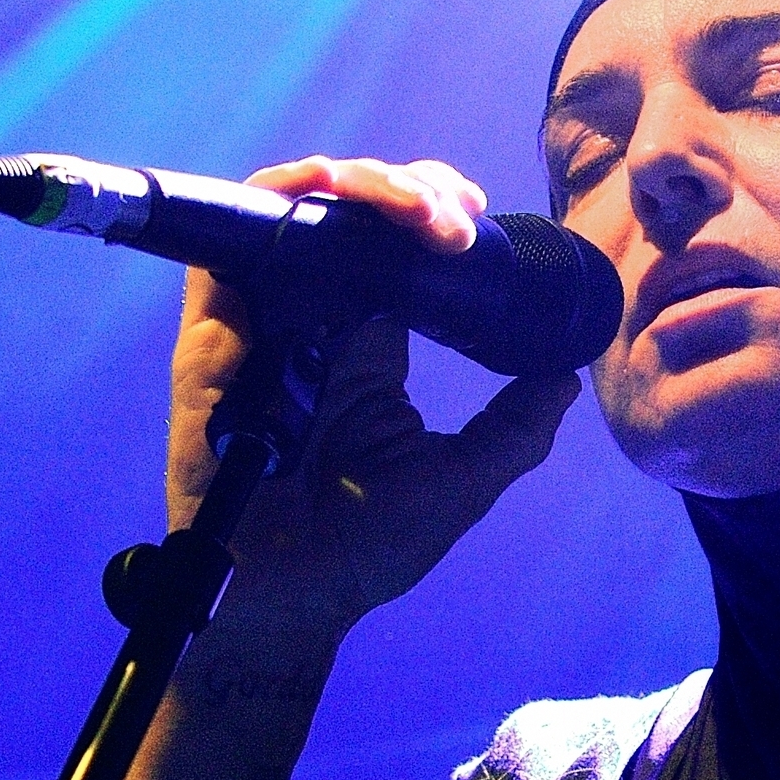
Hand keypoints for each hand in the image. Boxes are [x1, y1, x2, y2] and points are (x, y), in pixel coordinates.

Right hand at [167, 154, 582, 639]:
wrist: (293, 596)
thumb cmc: (368, 546)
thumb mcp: (466, 479)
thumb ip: (517, 427)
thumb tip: (565, 370)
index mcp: (368, 344)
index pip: (397, 248)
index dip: (434, 212)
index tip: (478, 217)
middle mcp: (313, 319)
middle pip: (355, 213)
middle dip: (412, 188)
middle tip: (457, 215)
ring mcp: (264, 318)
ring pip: (302, 207)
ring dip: (362, 183)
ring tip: (418, 209)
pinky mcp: (214, 329)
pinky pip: (234, 238)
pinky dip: (283, 197)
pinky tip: (336, 192)